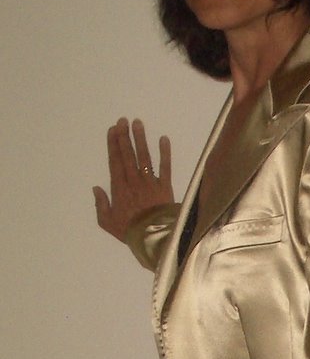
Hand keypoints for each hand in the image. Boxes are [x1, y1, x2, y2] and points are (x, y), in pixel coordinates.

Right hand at [93, 118, 173, 240]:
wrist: (154, 237)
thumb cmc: (129, 231)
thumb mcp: (107, 222)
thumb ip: (101, 205)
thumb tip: (96, 189)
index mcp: (119, 188)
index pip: (115, 161)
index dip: (113, 144)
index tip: (112, 130)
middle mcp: (134, 180)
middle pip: (128, 154)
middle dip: (125, 136)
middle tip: (123, 120)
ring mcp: (150, 182)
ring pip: (144, 156)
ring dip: (141, 139)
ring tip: (138, 123)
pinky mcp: (165, 186)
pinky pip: (165, 167)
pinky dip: (165, 152)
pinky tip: (163, 139)